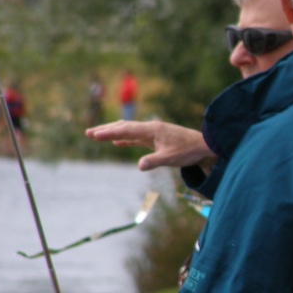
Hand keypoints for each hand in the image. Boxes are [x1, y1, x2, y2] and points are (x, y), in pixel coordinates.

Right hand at [86, 120, 215, 170]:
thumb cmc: (188, 151)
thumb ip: (154, 161)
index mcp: (152, 130)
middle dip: (106, 130)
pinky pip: (137, 137)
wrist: (204, 145)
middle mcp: (151, 128)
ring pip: (129, 131)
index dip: (109, 132)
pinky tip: (118, 142)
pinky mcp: (157, 139)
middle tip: (88, 133)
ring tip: (97, 135)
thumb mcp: (171, 158)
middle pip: (124, 127)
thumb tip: (139, 165)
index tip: (94, 135)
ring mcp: (153, 133)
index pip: (126, 130)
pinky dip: (126, 139)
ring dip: (114, 133)